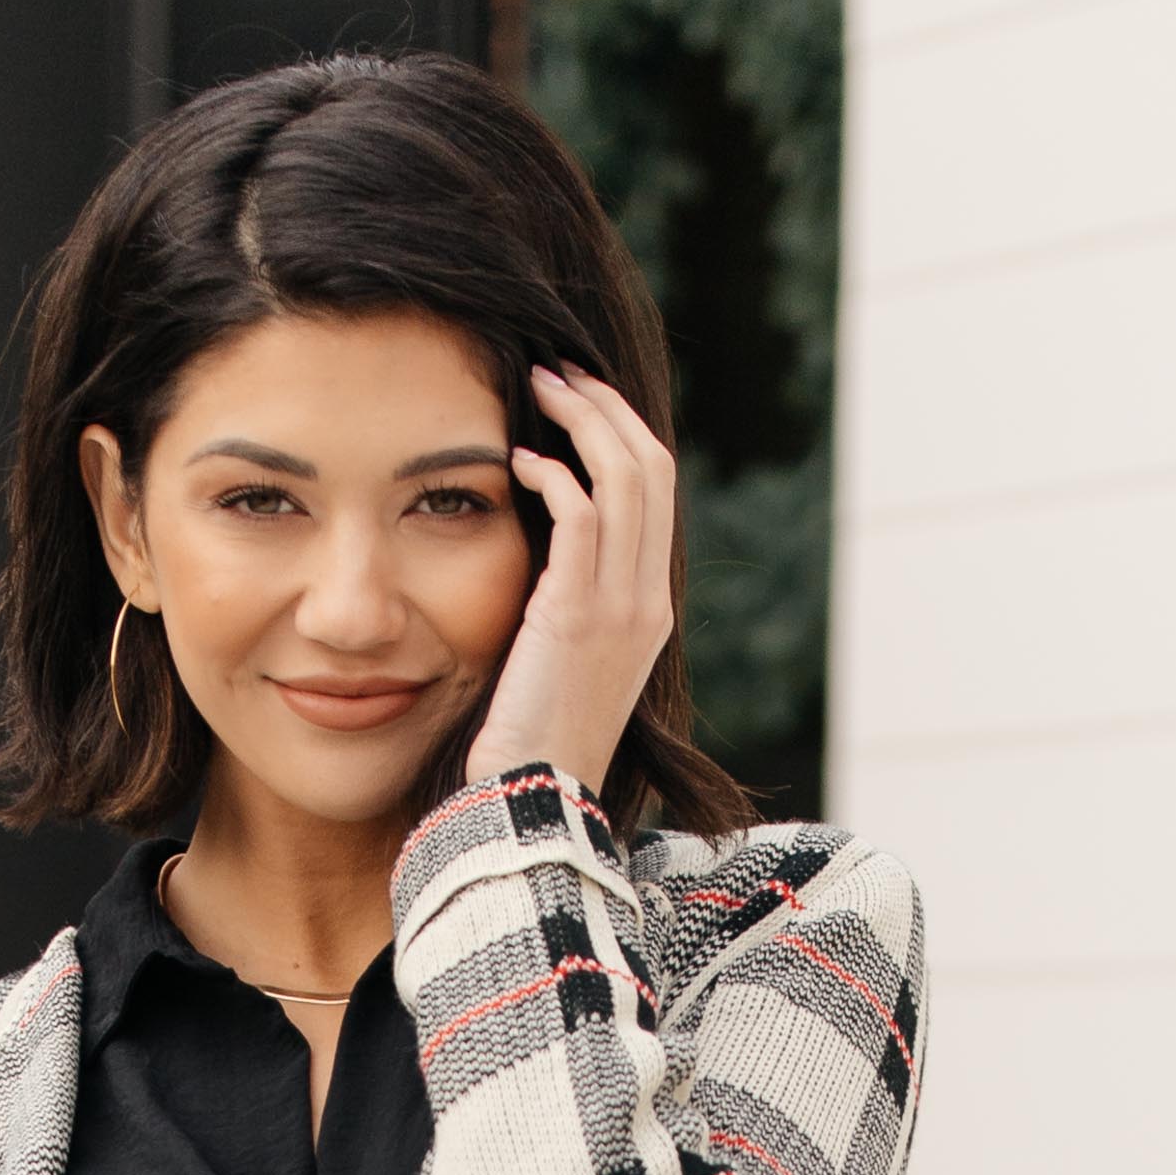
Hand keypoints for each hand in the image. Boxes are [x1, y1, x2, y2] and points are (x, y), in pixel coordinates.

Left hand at [468, 364, 677, 809]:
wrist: (533, 801)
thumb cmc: (532, 742)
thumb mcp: (565, 664)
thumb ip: (569, 606)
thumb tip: (542, 555)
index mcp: (650, 608)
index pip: (658, 491)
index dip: (622, 432)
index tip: (579, 403)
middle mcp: (647, 600)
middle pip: (651, 466)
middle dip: (604, 407)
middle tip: (557, 373)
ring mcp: (619, 607)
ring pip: (624, 476)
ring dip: (579, 420)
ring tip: (538, 390)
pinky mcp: (577, 615)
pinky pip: (581, 514)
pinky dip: (553, 474)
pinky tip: (517, 464)